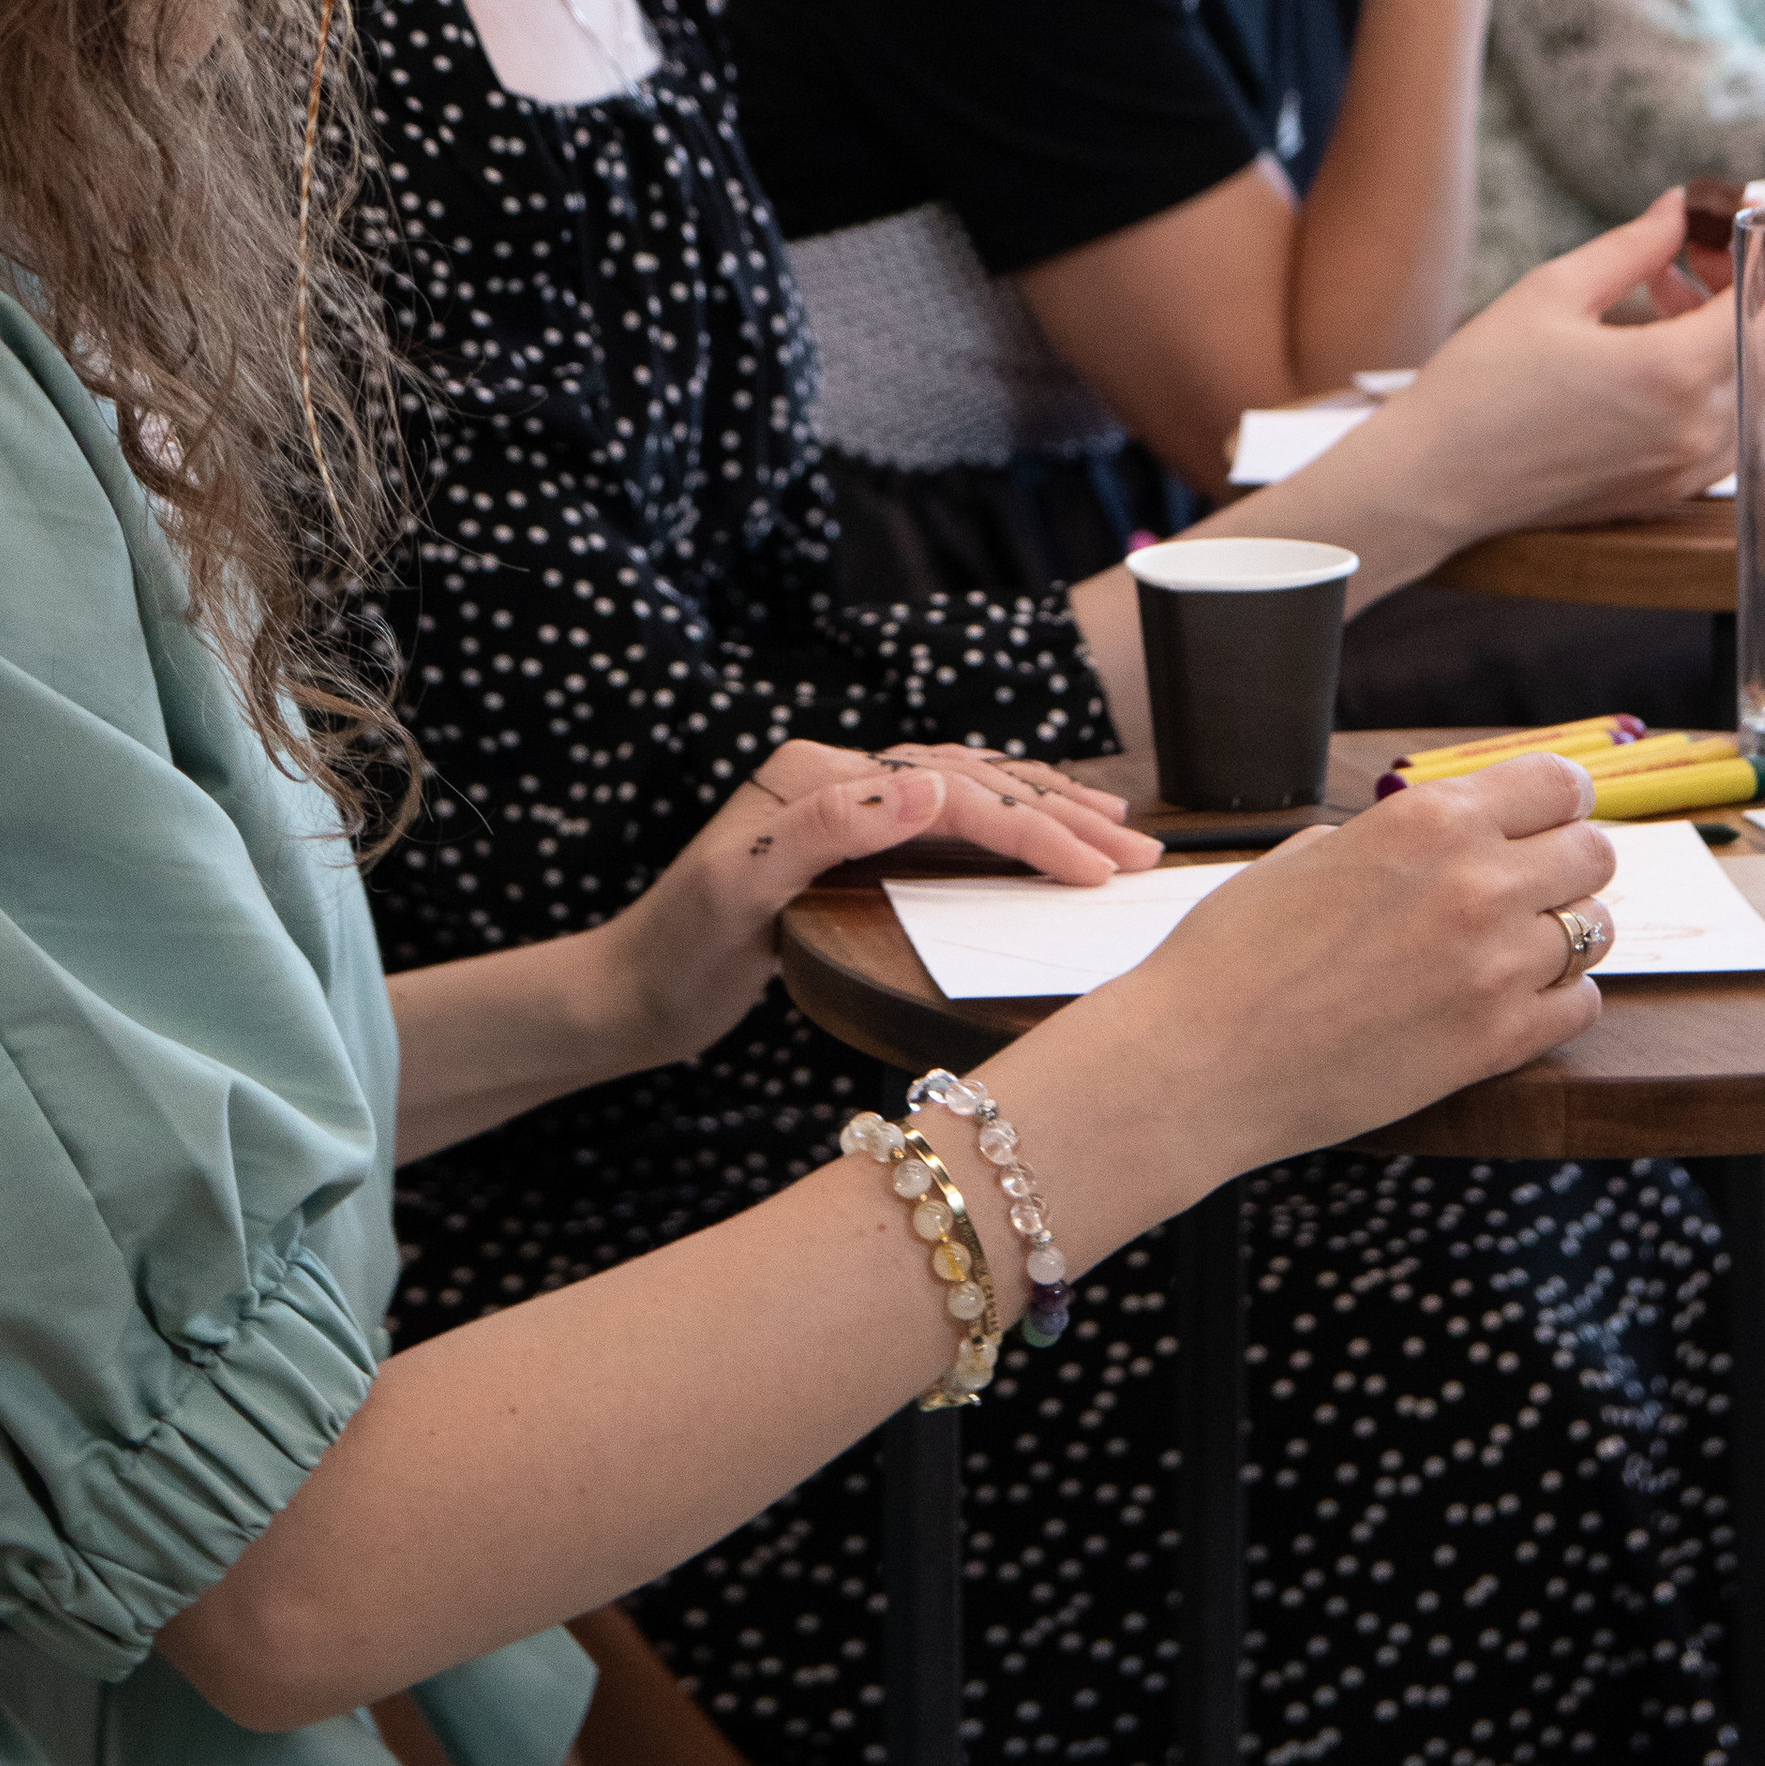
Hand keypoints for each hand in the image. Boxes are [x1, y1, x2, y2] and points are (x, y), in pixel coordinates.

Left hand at [598, 739, 1158, 1068]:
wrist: (628, 991)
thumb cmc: (679, 953)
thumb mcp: (741, 892)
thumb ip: (829, 825)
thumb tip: (928, 781)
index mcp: (817, 775)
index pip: (951, 791)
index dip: (1030, 828)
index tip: (1095, 868)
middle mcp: (836, 774)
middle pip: (972, 780)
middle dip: (1059, 813)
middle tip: (1136, 851)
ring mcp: (845, 804)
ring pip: (969, 790)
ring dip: (1045, 809)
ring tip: (1113, 827)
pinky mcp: (852, 840)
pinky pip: (949, 817)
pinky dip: (1006, 821)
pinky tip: (1041, 831)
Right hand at [1104, 751, 1611, 1183]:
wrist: (1201, 1060)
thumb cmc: (1235, 953)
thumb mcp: (1306, 855)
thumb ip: (1386, 839)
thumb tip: (1429, 841)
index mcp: (1426, 819)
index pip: (1560, 783)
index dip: (1557, 802)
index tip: (1544, 821)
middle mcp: (1475, 881)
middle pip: (1595, 853)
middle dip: (1565, 866)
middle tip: (1525, 890)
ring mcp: (1494, 966)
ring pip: (1596, 930)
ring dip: (1560, 935)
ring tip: (1507, 951)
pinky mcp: (1498, 1043)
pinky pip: (1581, 1006)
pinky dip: (1556, 1001)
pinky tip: (1507, 1001)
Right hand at [1398, 192, 1743, 530]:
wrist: (1435, 479)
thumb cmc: (1481, 385)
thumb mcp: (1552, 291)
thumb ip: (1633, 246)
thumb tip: (1680, 208)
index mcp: (1674, 371)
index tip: (1764, 215)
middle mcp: (1700, 428)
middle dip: (1761, 283)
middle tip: (1707, 247)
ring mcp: (1693, 468)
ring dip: (1746, 332)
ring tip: (1678, 295)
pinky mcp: (1675, 490)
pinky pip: (1742, 430)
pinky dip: (1734, 381)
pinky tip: (1681, 352)